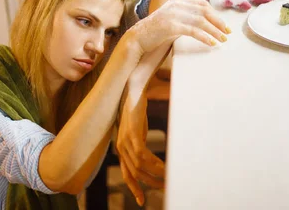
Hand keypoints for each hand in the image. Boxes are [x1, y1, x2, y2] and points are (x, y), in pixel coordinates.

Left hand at [116, 92, 163, 206]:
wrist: (134, 89)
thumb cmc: (138, 111)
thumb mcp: (139, 132)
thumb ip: (140, 145)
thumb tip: (150, 159)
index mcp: (121, 149)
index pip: (127, 174)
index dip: (134, 188)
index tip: (142, 201)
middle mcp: (120, 147)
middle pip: (134, 173)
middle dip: (149, 184)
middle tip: (164, 188)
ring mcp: (125, 140)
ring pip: (139, 166)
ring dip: (155, 174)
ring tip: (168, 177)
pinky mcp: (132, 133)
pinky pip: (142, 155)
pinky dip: (154, 163)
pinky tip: (163, 167)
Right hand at [128, 0, 229, 54]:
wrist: (136, 39)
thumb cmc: (154, 33)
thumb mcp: (171, 21)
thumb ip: (184, 19)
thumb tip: (202, 25)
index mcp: (177, 2)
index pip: (202, 5)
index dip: (215, 14)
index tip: (224, 25)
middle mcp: (176, 5)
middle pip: (204, 11)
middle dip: (218, 22)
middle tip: (228, 32)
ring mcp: (173, 15)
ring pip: (200, 21)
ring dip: (214, 31)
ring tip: (222, 39)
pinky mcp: (170, 26)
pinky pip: (192, 31)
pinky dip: (204, 37)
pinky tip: (211, 43)